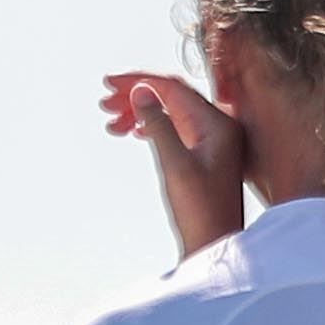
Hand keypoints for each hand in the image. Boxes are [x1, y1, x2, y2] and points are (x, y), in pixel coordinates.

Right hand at [97, 72, 248, 259]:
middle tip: (104, 105)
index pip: (174, 88)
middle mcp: (220, 127)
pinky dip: (152, 126)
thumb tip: (141, 90)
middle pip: (172, 97)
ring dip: (141, 112)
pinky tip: (134, 132)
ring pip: (172, 113)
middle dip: (137, 96)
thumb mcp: (174, 164)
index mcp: (218, 125)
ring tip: (111, 124)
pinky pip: (176, 128)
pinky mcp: (206, 154)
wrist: (215, 243)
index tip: (108, 83)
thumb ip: (158, 124)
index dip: (140, 81)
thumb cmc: (199, 210)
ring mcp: (214, 140)